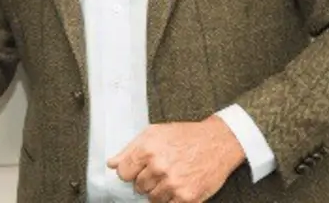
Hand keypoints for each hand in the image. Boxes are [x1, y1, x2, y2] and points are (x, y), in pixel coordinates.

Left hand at [106, 116, 244, 202]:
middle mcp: (159, 167)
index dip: (130, 172)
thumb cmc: (186, 136)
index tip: (137, 170)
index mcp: (147, 150)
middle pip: (138, 187)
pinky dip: (171, 199)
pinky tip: (178, 186)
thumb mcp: (154, 133)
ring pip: (152, 198)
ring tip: (171, 177)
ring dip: (159, 191)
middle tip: (160, 170)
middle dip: (146, 180)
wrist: (217, 142)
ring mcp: (172, 184)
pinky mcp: (186, 197)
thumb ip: (130, 149)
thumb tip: (111, 164)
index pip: (123, 173)